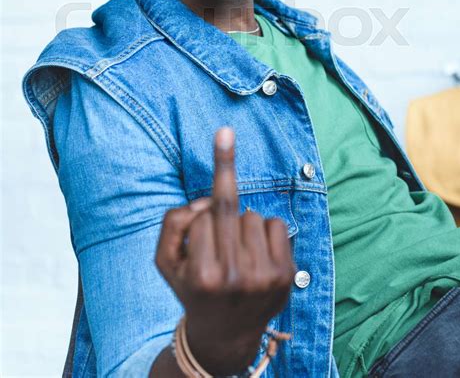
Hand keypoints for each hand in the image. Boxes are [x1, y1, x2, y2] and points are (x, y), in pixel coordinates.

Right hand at [155, 127, 294, 373]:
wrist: (224, 334)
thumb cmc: (192, 287)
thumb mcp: (165, 260)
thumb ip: (173, 223)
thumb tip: (206, 199)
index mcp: (203, 274)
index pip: (204, 213)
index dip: (199, 213)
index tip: (225, 131)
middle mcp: (235, 277)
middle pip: (229, 209)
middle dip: (221, 208)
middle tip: (223, 159)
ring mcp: (265, 278)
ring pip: (252, 215)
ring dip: (241, 224)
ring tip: (235, 253)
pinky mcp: (287, 276)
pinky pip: (275, 223)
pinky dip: (264, 230)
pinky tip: (255, 255)